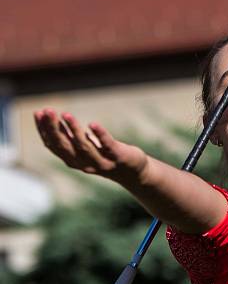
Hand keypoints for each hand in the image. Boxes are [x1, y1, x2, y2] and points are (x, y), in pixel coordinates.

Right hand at [34, 109, 148, 184]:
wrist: (133, 172)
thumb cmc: (106, 156)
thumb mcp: (86, 148)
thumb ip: (72, 139)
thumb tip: (55, 122)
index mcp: (73, 161)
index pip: (53, 146)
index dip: (44, 130)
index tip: (38, 113)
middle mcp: (85, 164)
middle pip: (65, 146)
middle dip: (54, 129)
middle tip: (47, 111)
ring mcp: (101, 161)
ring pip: (83, 146)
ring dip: (73, 129)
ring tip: (66, 114)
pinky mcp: (118, 156)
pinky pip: (107, 144)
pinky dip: (99, 134)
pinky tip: (93, 124)